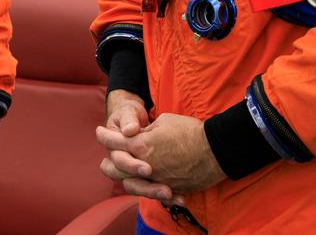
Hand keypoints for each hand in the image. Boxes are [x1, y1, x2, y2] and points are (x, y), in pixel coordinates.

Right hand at [96, 90, 170, 200]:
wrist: (138, 120)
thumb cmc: (130, 115)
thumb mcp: (128, 112)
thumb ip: (128, 119)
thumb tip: (130, 130)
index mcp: (114, 150)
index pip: (118, 162)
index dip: (131, 166)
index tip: (148, 169)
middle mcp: (122, 165)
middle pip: (129, 183)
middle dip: (144, 186)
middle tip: (164, 188)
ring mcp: (134, 173)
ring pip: (141, 190)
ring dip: (154, 193)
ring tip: (170, 193)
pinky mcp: (147, 178)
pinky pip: (154, 191)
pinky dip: (168, 196)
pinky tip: (180, 198)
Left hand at [97, 112, 224, 197]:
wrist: (216, 149)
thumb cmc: (189, 131)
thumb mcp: (164, 121)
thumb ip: (146, 131)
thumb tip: (139, 135)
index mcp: (141, 145)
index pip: (114, 141)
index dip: (104, 135)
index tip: (99, 132)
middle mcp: (145, 165)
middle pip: (115, 168)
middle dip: (109, 160)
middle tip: (106, 156)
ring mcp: (156, 180)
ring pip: (130, 184)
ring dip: (124, 177)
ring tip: (122, 171)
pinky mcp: (169, 189)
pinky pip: (152, 192)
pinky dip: (147, 188)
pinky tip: (146, 185)